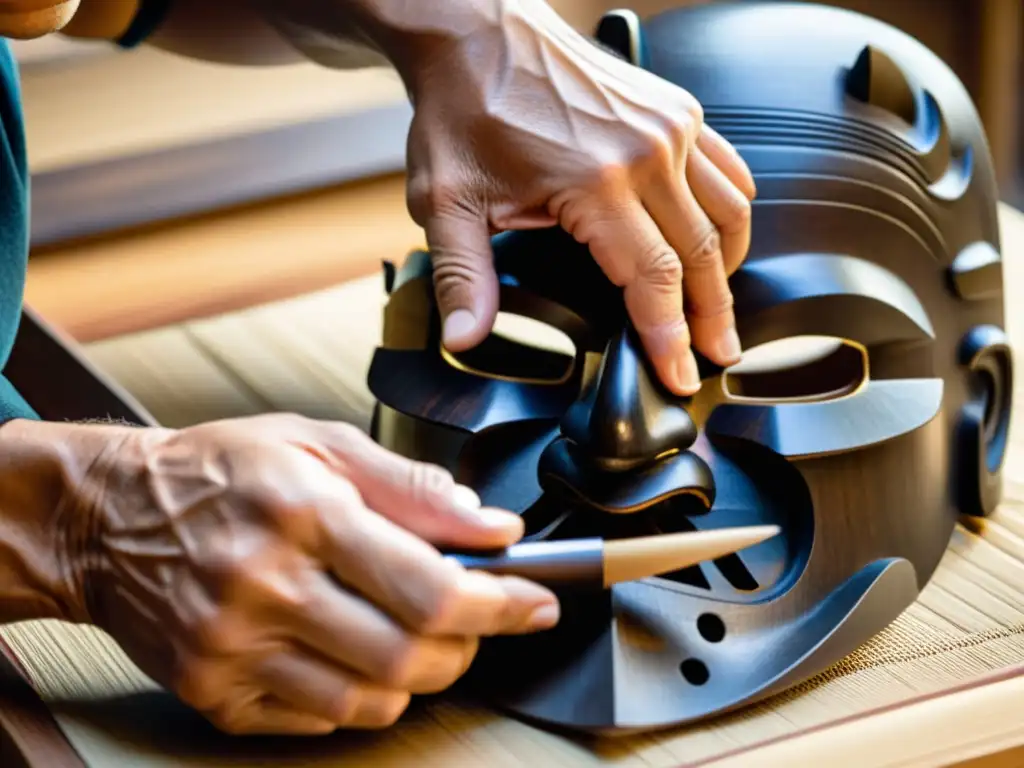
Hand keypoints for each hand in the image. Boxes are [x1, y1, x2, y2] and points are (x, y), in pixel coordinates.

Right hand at [51, 414, 557, 734]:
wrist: (106, 516)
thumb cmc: (217, 471)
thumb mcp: (317, 443)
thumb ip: (412, 486)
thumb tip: (491, 525)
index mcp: (304, 513)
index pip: (429, 586)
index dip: (501, 603)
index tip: (534, 603)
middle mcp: (265, 586)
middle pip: (410, 655)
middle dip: (467, 645)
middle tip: (473, 619)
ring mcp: (233, 648)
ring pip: (371, 699)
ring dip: (418, 673)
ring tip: (414, 634)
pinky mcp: (210, 690)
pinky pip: (316, 721)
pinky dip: (358, 695)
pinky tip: (350, 651)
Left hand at [396, 0, 756, 395]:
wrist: (480, 35)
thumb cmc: (464, 110)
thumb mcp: (448, 200)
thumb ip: (463, 276)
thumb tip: (465, 337)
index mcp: (596, 182)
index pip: (654, 280)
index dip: (670, 338)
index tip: (680, 375)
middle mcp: (648, 152)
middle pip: (702, 255)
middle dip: (712, 317)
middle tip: (716, 357)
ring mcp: (670, 126)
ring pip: (729, 214)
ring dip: (728, 270)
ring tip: (718, 312)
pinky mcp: (677, 110)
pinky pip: (728, 171)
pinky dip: (732, 215)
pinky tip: (719, 245)